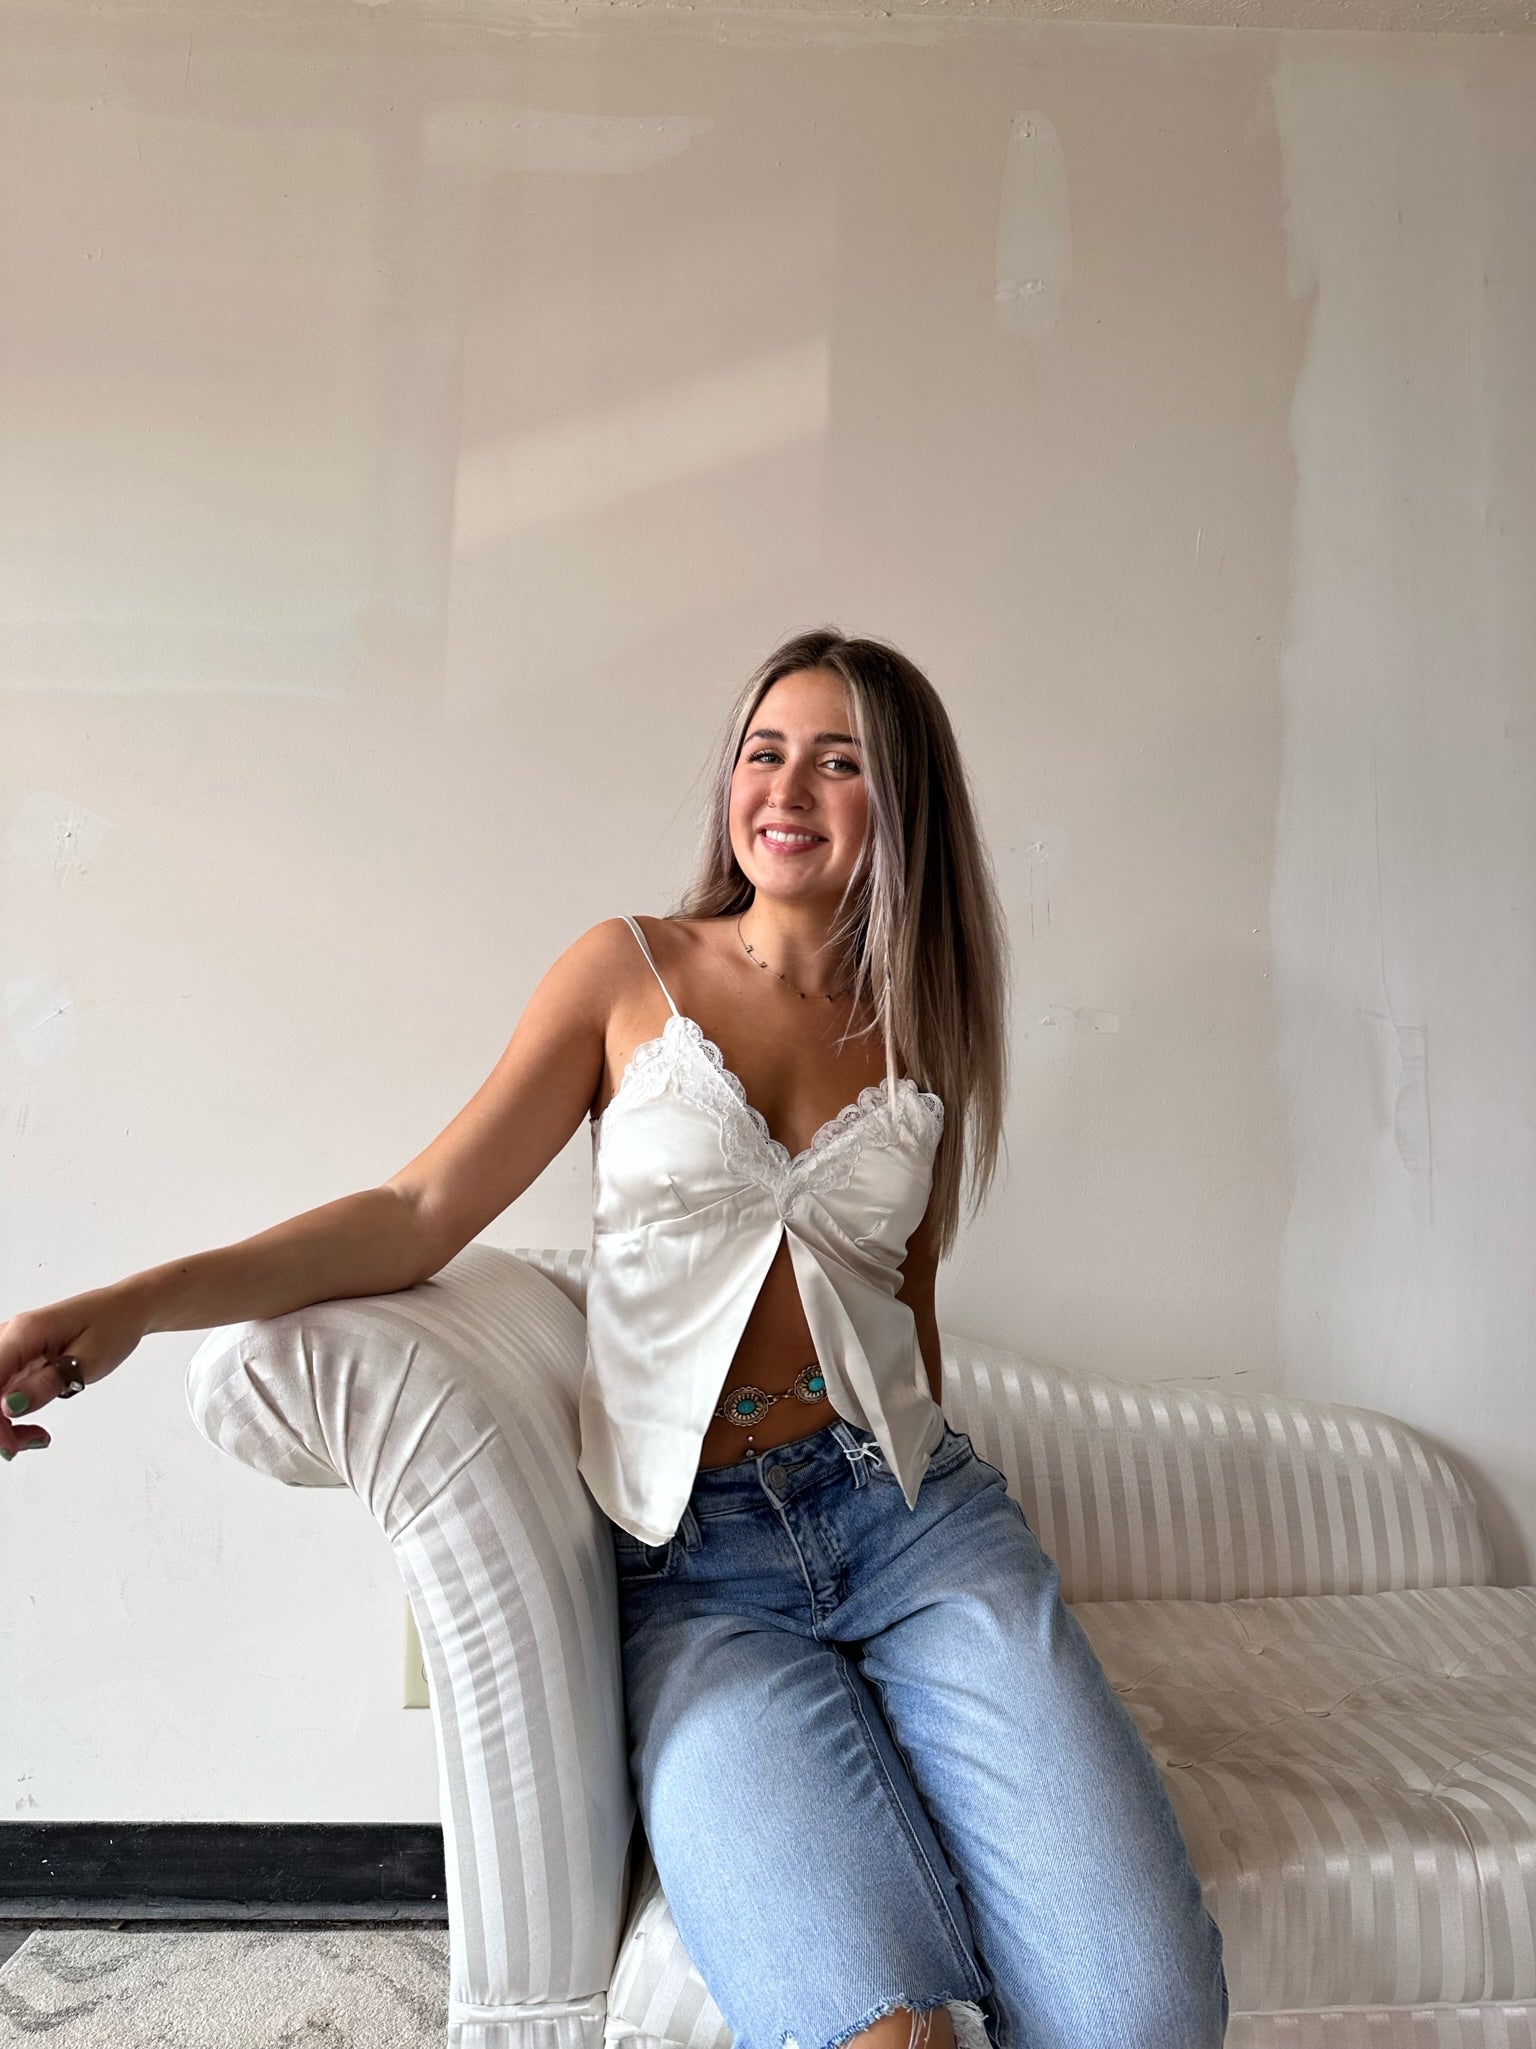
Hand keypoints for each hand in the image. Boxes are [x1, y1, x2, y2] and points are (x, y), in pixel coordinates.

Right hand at [0, 1287, 149, 1459]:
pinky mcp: (16, 1357)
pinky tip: (29, 1425)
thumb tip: (10, 1407)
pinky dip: (10, 1413)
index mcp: (24, 1332)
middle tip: (28, 1443)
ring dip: (3, 1423)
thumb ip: (47, 1384)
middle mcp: (10, 1335)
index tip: (12, 1444)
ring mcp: (10, 1346)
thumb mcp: (87, 1361)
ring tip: (35, 1436)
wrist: (125, 1309)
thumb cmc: (112, 1326)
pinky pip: (0, 1389)